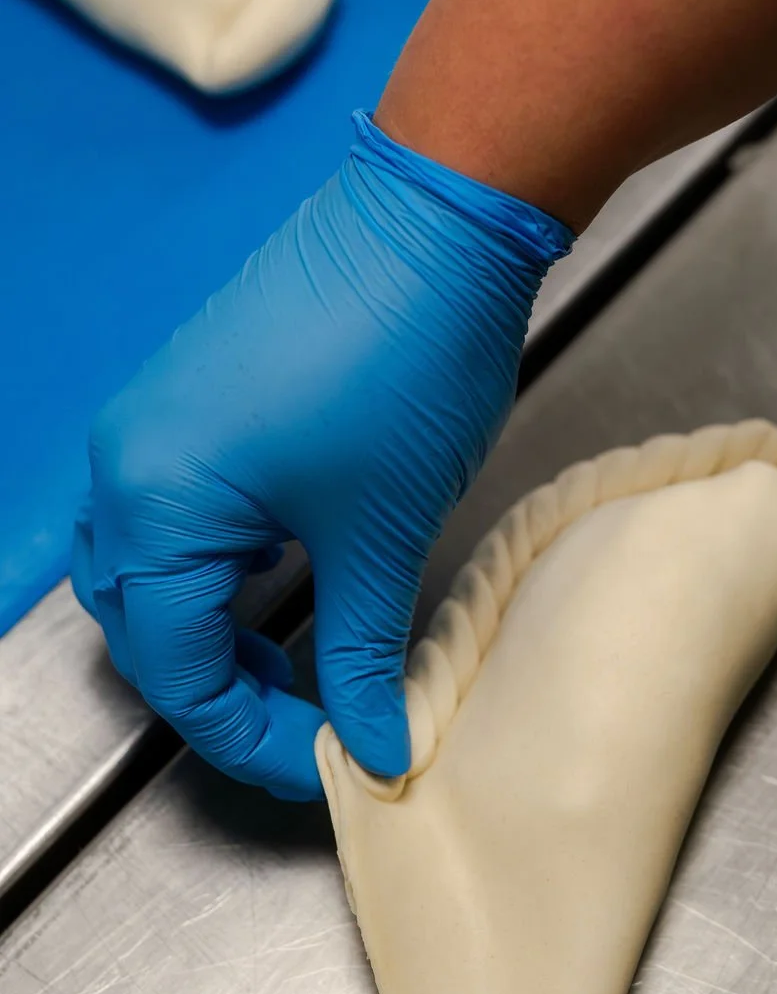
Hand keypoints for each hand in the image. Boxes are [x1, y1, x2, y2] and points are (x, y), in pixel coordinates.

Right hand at [73, 114, 570, 799]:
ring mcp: (151, 424)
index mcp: (154, 504)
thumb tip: (373, 747)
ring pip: (150, 572)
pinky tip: (279, 580)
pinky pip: (172, 514)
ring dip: (211, 633)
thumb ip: (365, 655)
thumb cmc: (402, 367)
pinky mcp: (191, 399)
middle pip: (144, 626)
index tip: (324, 770)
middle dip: (220, 691)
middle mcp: (126, 465)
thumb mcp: (382, 536)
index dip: (249, 740)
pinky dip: (215, 572)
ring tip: (293, 668)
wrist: (433, 223)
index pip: (177, 671)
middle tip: (305, 728)